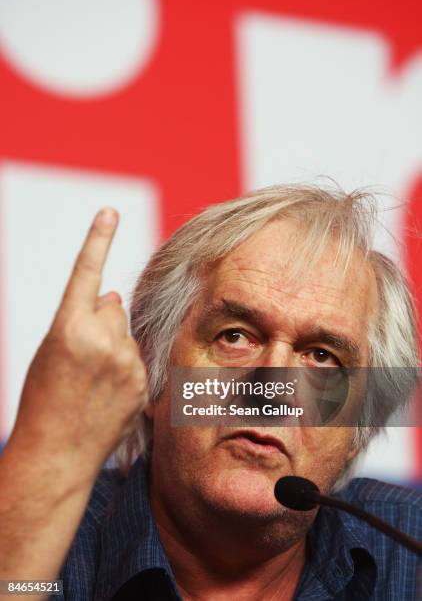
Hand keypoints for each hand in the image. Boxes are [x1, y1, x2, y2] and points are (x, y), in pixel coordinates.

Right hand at [8, 208, 147, 488]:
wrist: (56, 453)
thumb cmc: (43, 400)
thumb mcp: (50, 351)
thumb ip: (81, 319)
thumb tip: (111, 296)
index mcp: (68, 328)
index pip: (86, 273)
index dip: (98, 239)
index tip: (110, 212)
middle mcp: (102, 340)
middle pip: (111, 308)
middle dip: (99, 322)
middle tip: (81, 359)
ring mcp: (126, 362)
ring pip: (125, 333)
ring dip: (114, 345)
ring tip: (93, 381)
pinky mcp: (142, 381)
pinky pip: (137, 357)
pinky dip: (126, 367)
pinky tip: (108, 393)